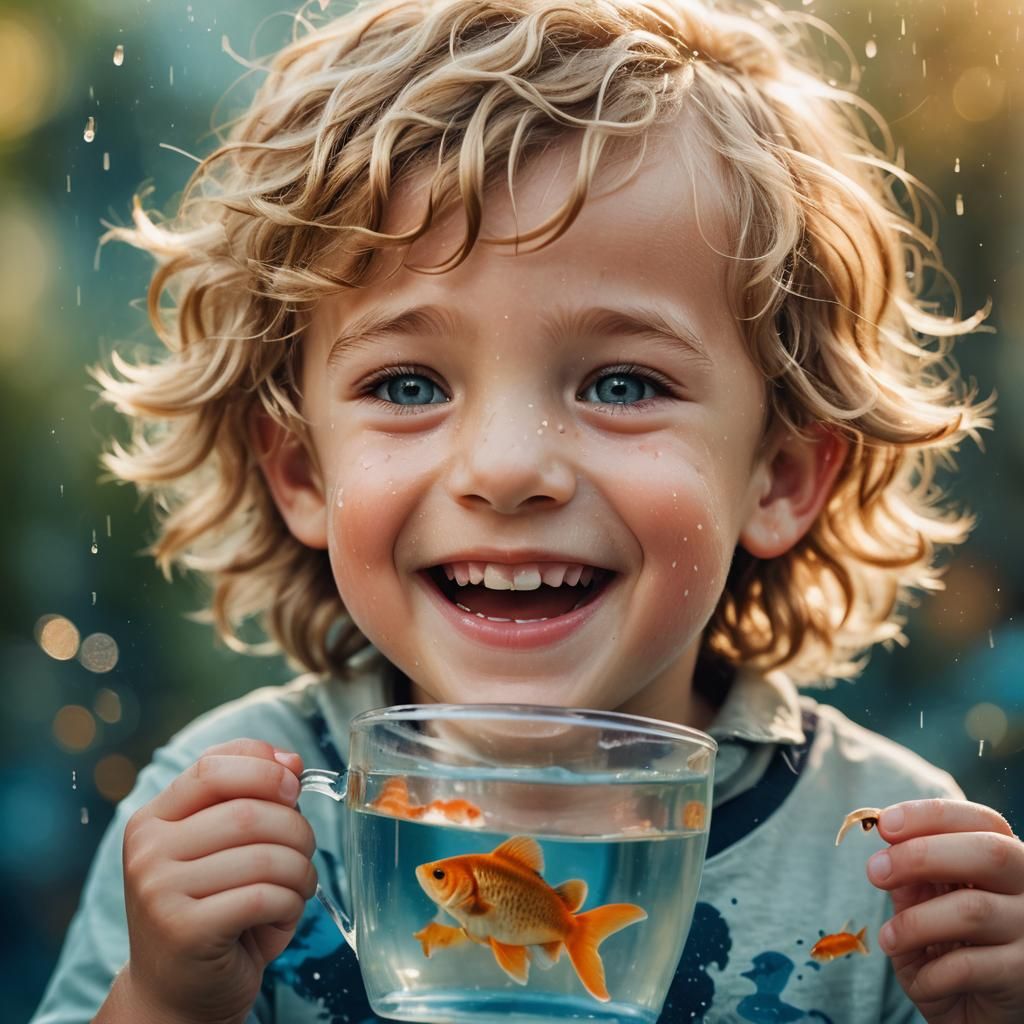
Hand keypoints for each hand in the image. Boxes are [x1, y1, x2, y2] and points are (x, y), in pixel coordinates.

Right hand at [119, 739, 317, 1023]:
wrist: (176, 992)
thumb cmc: (212, 908)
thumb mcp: (224, 846)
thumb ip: (250, 797)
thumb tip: (290, 761)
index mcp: (153, 819)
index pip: (212, 767)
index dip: (264, 770)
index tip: (294, 785)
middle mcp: (148, 851)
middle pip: (248, 811)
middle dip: (296, 828)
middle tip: (306, 849)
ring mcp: (160, 892)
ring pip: (263, 855)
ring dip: (301, 869)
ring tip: (300, 884)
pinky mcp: (184, 931)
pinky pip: (263, 897)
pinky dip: (291, 902)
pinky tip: (285, 911)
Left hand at [866, 798, 1023, 1023]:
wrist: (979, 1019)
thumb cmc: (950, 950)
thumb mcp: (925, 907)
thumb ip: (913, 877)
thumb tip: (887, 844)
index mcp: (1006, 862)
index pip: (982, 821)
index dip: (931, 816)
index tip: (884, 824)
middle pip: (989, 853)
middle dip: (920, 855)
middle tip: (874, 871)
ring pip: (972, 909)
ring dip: (913, 922)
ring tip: (888, 938)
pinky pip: (970, 965)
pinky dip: (930, 972)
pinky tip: (919, 978)